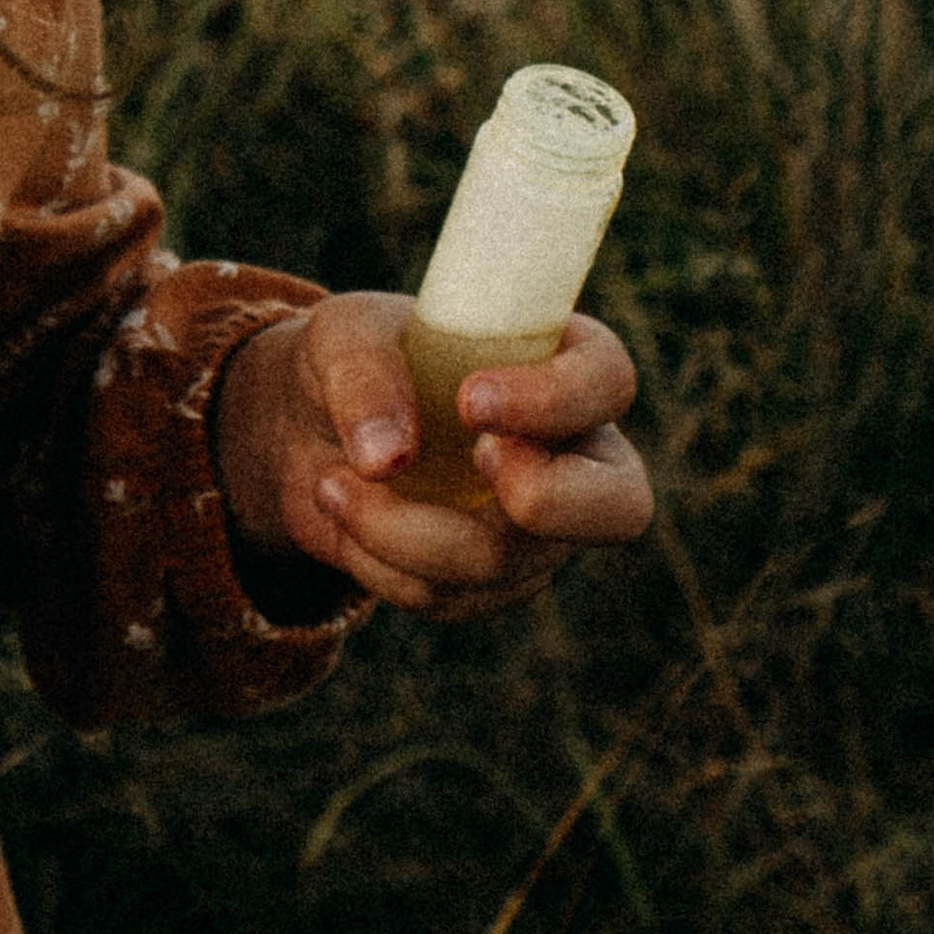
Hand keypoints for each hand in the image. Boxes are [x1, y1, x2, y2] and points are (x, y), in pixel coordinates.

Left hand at [213, 297, 650, 620]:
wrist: (312, 427)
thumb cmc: (355, 359)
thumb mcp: (345, 337)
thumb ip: (366, 376)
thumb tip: (386, 460)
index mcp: (557, 363)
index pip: (607, 381)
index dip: (555, 400)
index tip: (470, 400)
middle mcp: (568, 454)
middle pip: (621, 506)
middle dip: (547, 500)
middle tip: (472, 462)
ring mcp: (537, 531)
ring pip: (502, 561)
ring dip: (399, 529)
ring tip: (331, 482)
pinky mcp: (490, 583)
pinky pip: (446, 596)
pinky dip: (377, 562)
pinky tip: (345, 512)